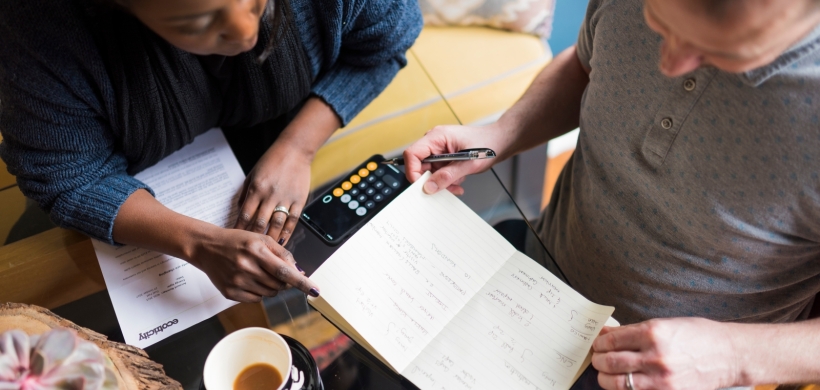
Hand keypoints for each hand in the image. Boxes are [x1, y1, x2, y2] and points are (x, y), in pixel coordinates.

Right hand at [191, 227, 317, 301]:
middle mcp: (246, 267)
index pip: (285, 271)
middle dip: (283, 281)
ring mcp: (237, 282)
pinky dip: (258, 292)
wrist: (207, 247)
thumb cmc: (237, 241)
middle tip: (272, 270)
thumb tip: (298, 271)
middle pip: (279, 285)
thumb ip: (282, 254)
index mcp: (256, 251)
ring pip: (269, 294)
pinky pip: (255, 299)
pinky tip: (248, 279)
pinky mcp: (230, 293)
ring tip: (258, 272)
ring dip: (270, 286)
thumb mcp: (261, 239)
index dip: (302, 282)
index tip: (315, 290)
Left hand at [235, 142, 310, 245]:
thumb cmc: (272, 160)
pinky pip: (293, 221)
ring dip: (270, 239)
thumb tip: (240, 211)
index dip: (239, 228)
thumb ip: (246, 193)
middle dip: (253, 237)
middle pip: (260, 222)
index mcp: (256, 188)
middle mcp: (270, 195)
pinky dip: (287, 233)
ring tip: (266, 251)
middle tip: (250, 249)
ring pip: (276, 224)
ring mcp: (285, 198)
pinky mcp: (299, 200)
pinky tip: (282, 242)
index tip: (236, 238)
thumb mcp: (253, 174)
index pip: (245, 214)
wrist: (294, 150)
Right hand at [403, 123, 506, 194]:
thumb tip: (429, 187)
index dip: (413, 171)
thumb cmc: (487, 145)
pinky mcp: (443, 157)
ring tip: (458, 184)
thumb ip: (447, 176)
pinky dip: (446, 180)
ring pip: (429, 172)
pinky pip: (437, 172)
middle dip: (432, 180)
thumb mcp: (468, 164)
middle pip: (419, 165)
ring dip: (442, 182)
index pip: (412, 154)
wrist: (499, 142)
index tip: (421, 186)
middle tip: (445, 189)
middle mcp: (434, 142)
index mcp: (436, 137)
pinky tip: (459, 180)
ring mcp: (438, 149)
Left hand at [591, 318, 739, 389]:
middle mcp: (655, 356)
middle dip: (598, 360)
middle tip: (598, 358)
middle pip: (610, 362)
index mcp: (653, 332)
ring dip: (605, 377)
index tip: (598, 343)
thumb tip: (605, 332)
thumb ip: (633, 330)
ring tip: (606, 372)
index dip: (600, 342)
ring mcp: (660, 379)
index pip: (611, 340)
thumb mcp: (664, 324)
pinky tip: (625, 382)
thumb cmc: (698, 335)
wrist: (730, 355)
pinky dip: (624, 389)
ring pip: (617, 383)